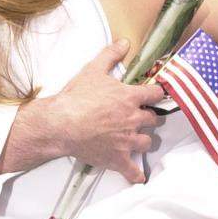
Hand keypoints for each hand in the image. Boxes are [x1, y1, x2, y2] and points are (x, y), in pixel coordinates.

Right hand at [44, 39, 163, 182]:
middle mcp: (134, 119)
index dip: (156, 93)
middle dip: (148, 118)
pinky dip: (136, 174)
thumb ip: (110, 55)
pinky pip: (133, 171)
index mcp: (130, 98)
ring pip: (148, 143)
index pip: (155, 94)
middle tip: (140, 117)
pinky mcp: (118, 159)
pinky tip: (138, 176)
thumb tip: (124, 42)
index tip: (155, 95)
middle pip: (153, 120)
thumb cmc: (76, 98)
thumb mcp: (92, 70)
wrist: (61, 124)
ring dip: (143, 140)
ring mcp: (127, 141)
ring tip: (136, 139)